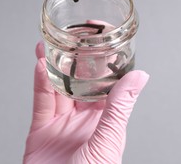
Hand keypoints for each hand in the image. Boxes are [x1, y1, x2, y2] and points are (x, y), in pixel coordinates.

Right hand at [23, 42, 148, 163]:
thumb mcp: (108, 141)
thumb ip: (120, 108)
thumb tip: (140, 77)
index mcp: (106, 120)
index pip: (108, 84)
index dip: (106, 63)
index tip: (105, 41)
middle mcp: (85, 118)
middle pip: (81, 82)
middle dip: (77, 60)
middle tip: (75, 38)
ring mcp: (62, 123)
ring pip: (59, 87)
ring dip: (55, 65)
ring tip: (53, 44)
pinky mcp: (42, 130)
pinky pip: (41, 101)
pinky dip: (40, 82)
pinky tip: (40, 64)